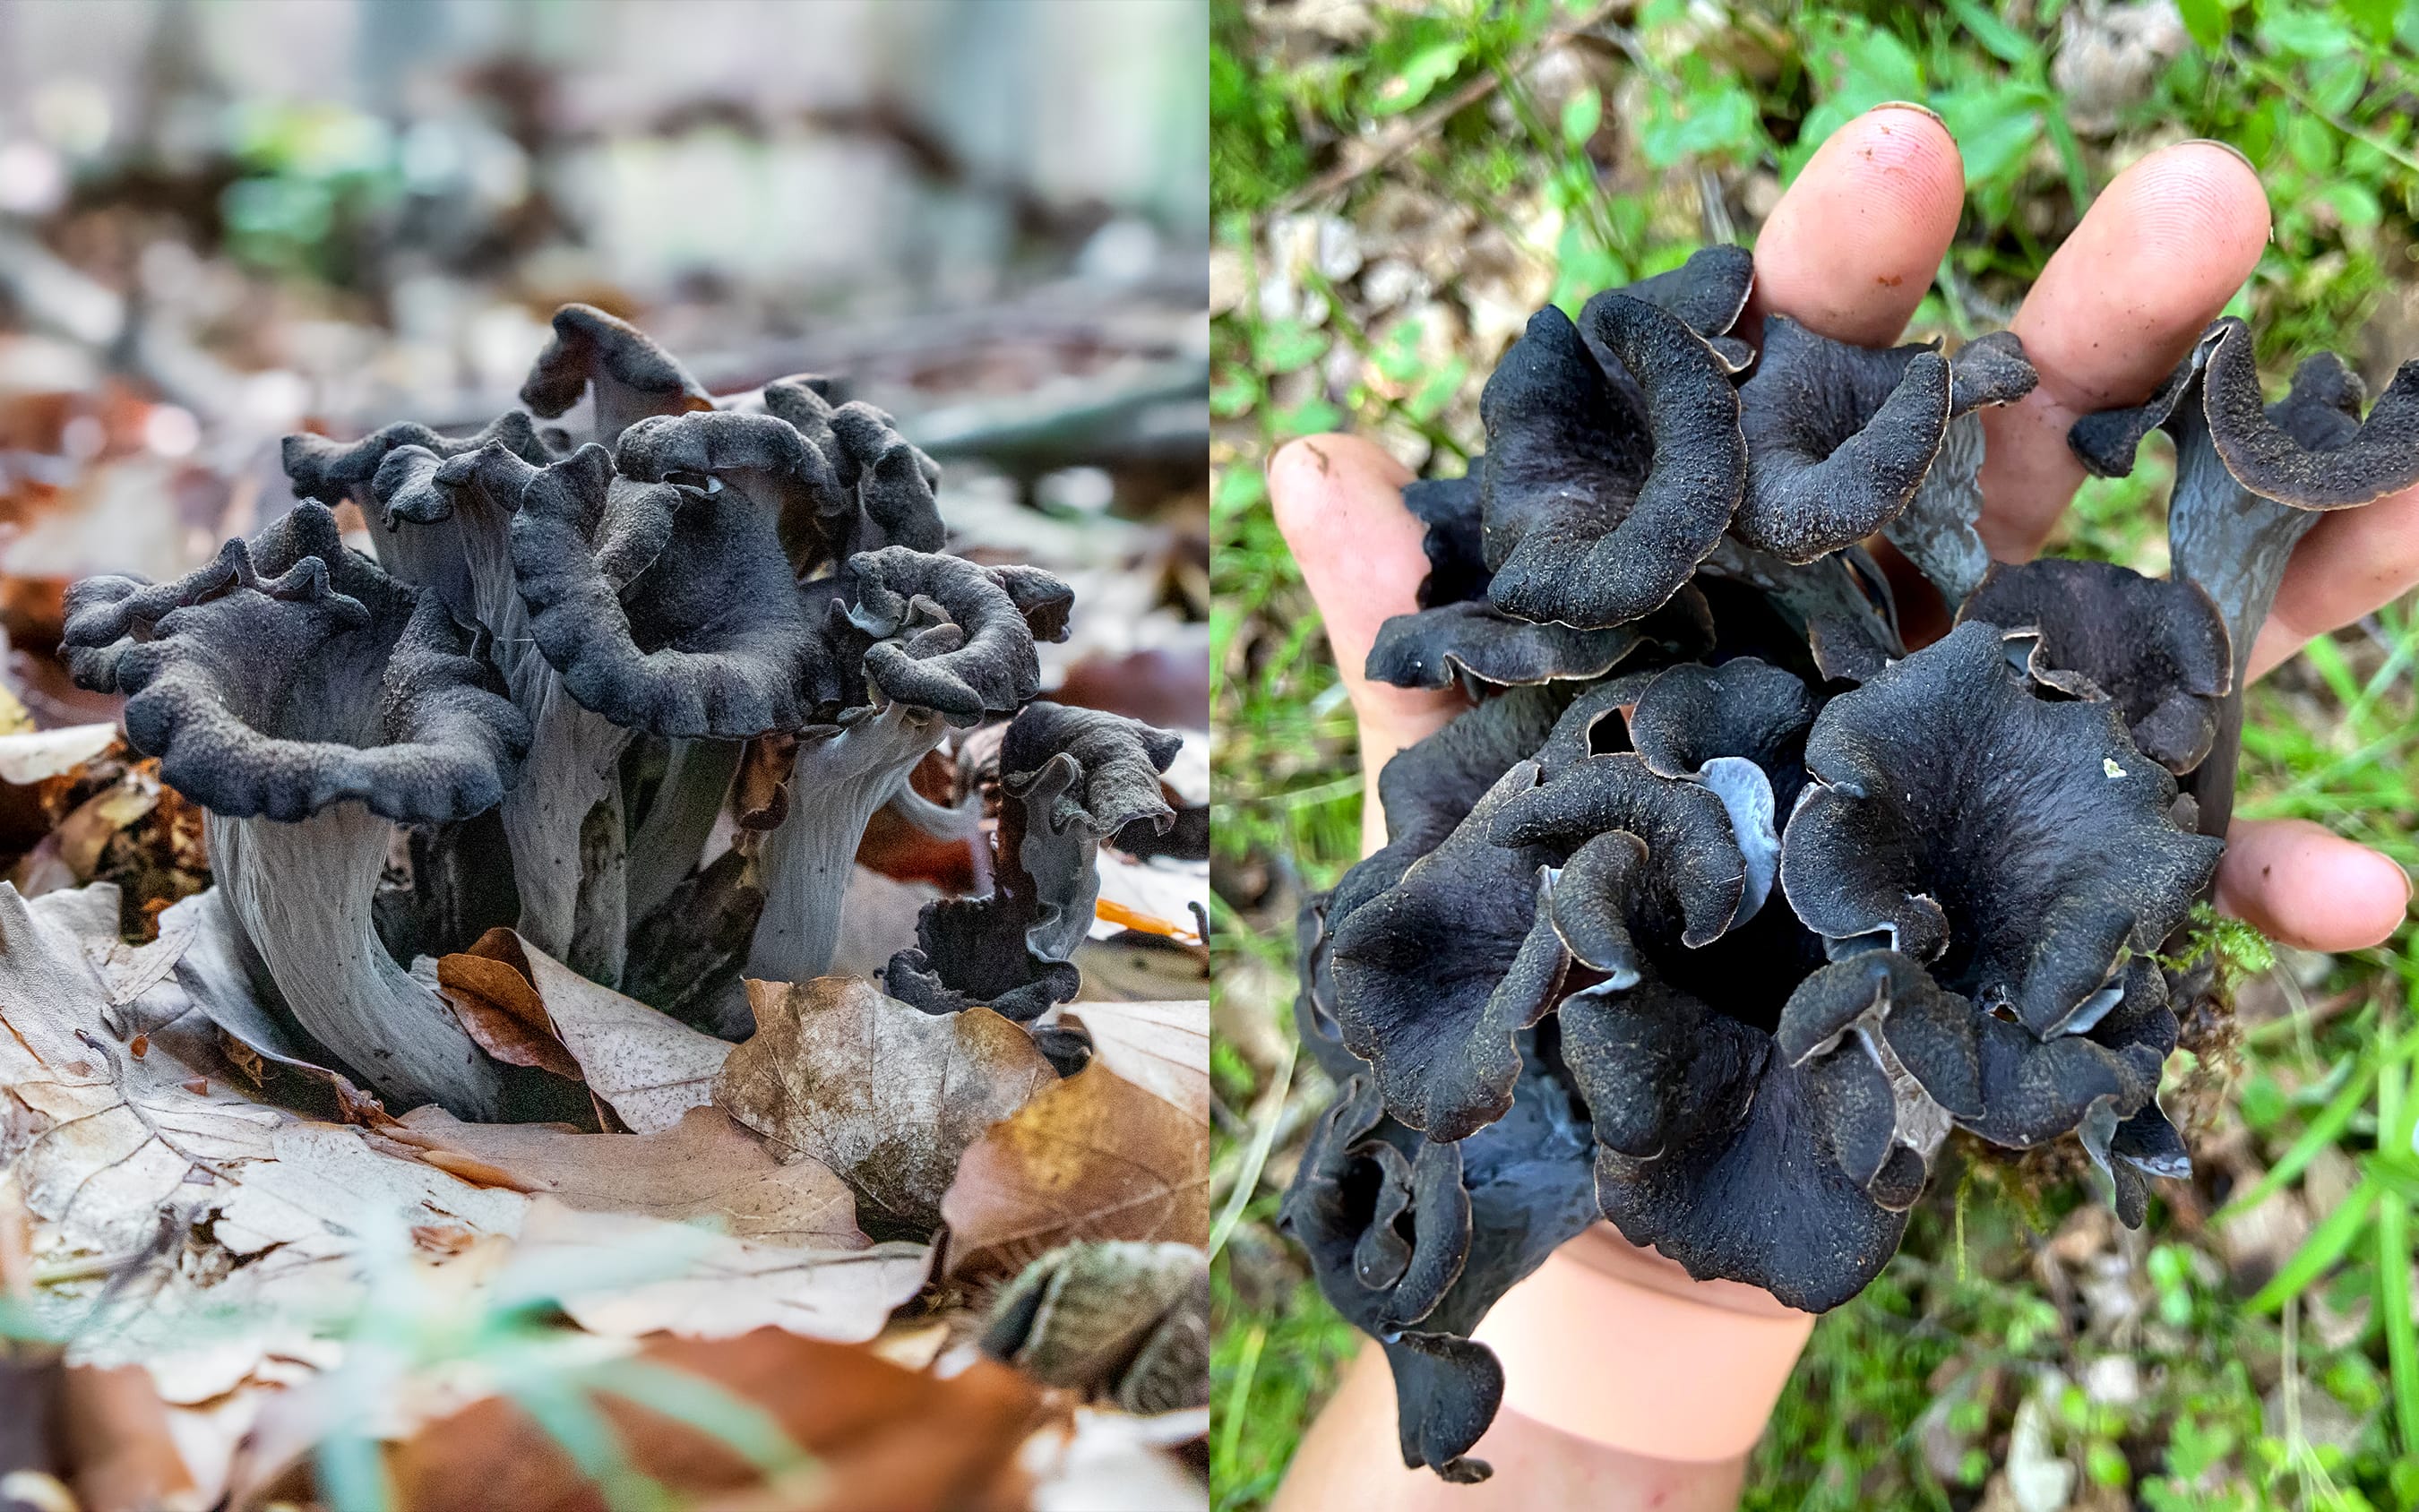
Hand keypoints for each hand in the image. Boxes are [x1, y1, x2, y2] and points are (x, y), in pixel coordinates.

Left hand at [1271, 104, 2413, 952]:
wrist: (1591, 1151)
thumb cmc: (1521, 926)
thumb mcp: (1445, 774)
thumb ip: (1402, 623)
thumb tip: (1310, 455)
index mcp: (1748, 559)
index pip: (1797, 383)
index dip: (1843, 268)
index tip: (1897, 161)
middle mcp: (1892, 618)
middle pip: (2018, 444)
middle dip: (2109, 319)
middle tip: (2208, 195)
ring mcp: (1991, 745)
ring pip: (2159, 614)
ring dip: (2290, 545)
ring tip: (2404, 477)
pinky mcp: (2052, 890)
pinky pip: (2184, 875)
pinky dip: (2268, 875)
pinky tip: (2355, 888)